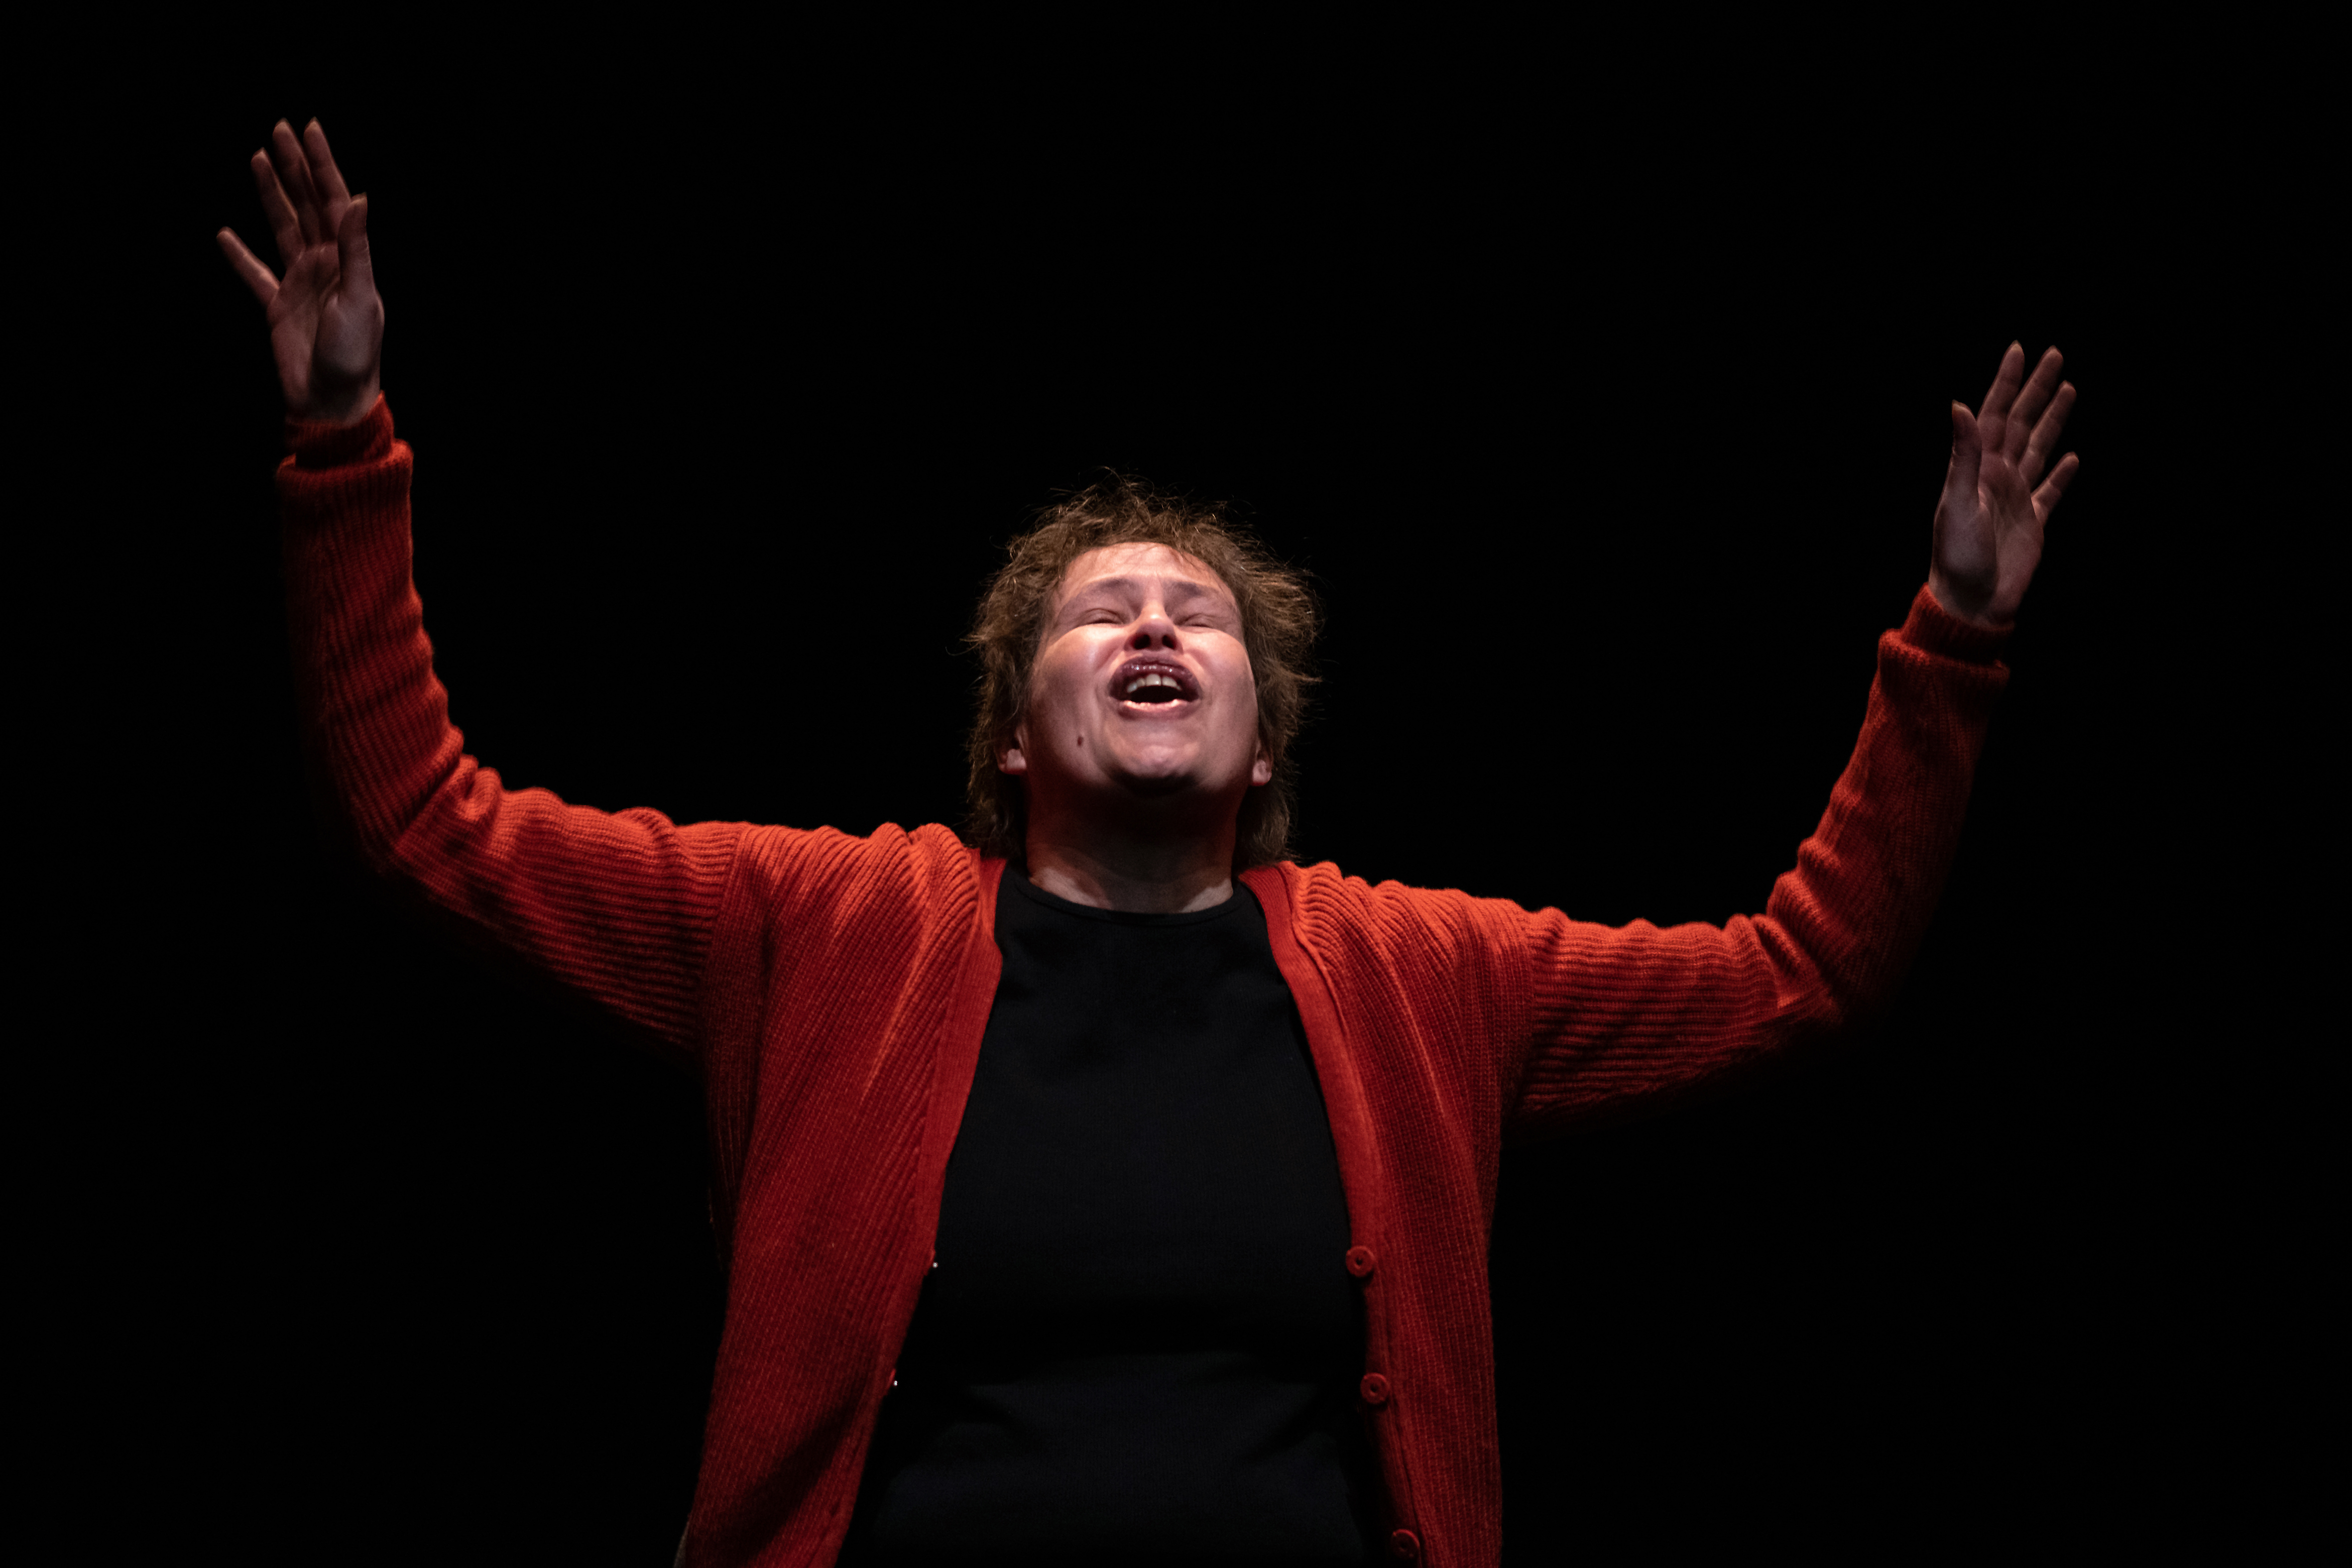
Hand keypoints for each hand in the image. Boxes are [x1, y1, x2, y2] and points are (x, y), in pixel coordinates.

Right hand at [217, 119, 382, 424]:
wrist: (333, 399)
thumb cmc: (355, 353)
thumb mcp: (359, 297)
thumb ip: (356, 248)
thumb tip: (359, 198)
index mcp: (348, 260)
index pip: (334, 201)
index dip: (322, 164)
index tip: (309, 129)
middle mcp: (325, 265)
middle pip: (307, 204)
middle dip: (294, 167)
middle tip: (279, 129)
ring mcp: (300, 282)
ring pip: (283, 227)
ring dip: (269, 194)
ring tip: (257, 159)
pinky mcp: (277, 305)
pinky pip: (254, 274)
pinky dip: (239, 255)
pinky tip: (224, 234)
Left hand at [1931, 343, 2078, 627]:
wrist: (1971, 601)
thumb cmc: (1957, 556)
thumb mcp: (1955, 501)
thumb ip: (1962, 454)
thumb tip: (1959, 405)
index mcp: (1978, 468)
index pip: (1996, 414)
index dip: (2007, 382)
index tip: (2019, 351)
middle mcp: (1997, 477)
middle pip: (2022, 423)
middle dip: (2037, 389)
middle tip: (2054, 355)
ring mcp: (2016, 498)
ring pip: (2039, 448)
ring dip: (2052, 420)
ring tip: (2068, 389)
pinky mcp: (2033, 522)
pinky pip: (2051, 492)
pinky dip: (2062, 475)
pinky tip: (2072, 458)